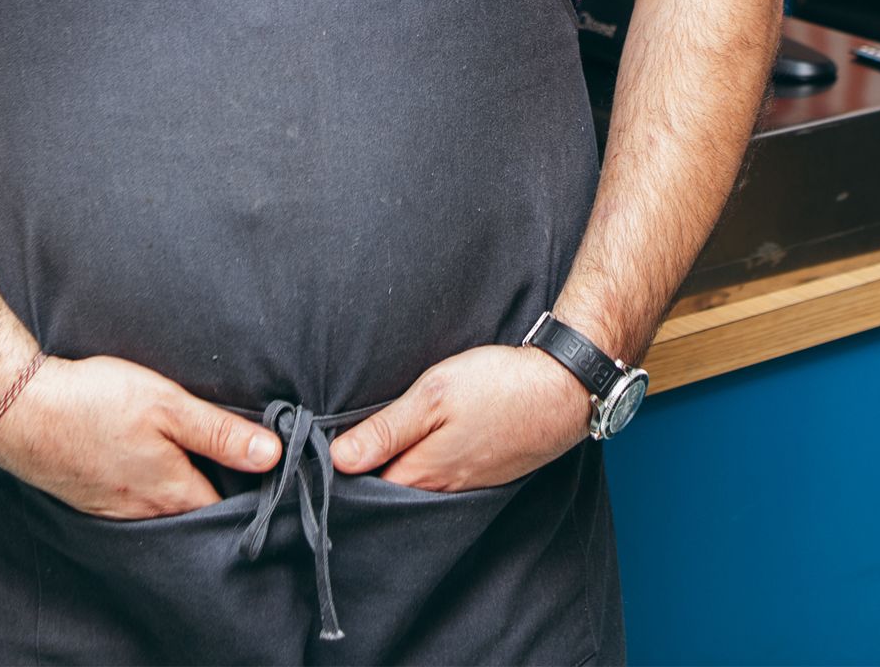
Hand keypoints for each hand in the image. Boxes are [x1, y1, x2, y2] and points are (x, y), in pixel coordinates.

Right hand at [0, 353, 281, 518]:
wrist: (21, 413)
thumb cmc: (96, 402)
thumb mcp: (168, 405)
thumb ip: (220, 433)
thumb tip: (273, 454)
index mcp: (172, 493)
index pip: (228, 509)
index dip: (252, 492)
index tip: (273, 473)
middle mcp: (147, 513)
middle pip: (197, 514)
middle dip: (220, 493)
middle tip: (241, 464)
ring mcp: (117, 511)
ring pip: (166, 511)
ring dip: (185, 491)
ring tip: (201, 462)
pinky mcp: (95, 500)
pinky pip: (137, 506)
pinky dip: (153, 491)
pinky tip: (153, 466)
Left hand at [329, 345, 590, 490]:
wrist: (562, 389)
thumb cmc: (498, 385)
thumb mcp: (434, 394)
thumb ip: (386, 429)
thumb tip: (336, 459)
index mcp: (422, 474)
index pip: (365, 491)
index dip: (340, 476)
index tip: (317, 457)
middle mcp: (441, 491)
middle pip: (390, 494)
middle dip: (365, 478)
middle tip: (339, 453)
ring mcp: (465, 485)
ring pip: (416, 488)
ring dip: (395, 471)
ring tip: (373, 450)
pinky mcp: (483, 474)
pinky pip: (442, 482)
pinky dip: (425, 469)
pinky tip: (420, 448)